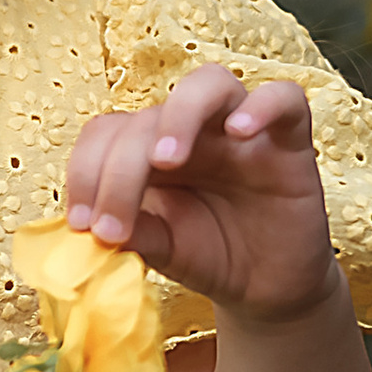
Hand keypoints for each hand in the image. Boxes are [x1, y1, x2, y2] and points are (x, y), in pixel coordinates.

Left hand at [64, 63, 336, 321]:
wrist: (267, 288)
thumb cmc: (210, 256)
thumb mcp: (161, 249)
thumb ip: (132, 232)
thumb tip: (88, 229)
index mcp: (149, 149)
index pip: (108, 132)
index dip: (85, 171)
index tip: (81, 225)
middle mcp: (192, 130)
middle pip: (148, 116)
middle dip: (119, 171)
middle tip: (112, 228)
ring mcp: (240, 129)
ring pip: (209, 83)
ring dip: (180, 115)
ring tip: (165, 159)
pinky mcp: (289, 140)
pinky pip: (285, 98)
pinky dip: (263, 106)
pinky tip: (241, 132)